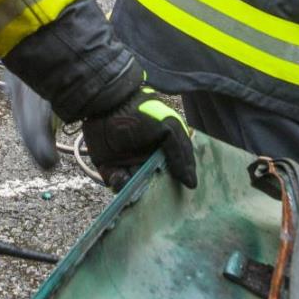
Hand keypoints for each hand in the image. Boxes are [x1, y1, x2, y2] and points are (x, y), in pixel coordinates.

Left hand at [82, 86, 196, 189]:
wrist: (107, 104)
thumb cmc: (141, 112)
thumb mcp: (169, 127)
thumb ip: (180, 154)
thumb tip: (192, 184)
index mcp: (163, 149)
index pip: (173, 172)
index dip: (175, 182)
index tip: (177, 194)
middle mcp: (147, 157)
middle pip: (154, 183)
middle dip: (153, 190)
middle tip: (152, 192)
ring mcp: (128, 163)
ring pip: (135, 186)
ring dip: (135, 188)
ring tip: (133, 178)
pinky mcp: (109, 166)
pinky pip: (115, 182)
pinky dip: (117, 182)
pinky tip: (119, 175)